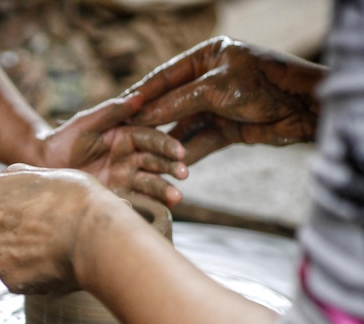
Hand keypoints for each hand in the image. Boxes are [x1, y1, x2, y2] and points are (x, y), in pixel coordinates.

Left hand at [0, 164, 111, 293]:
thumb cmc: (76, 198)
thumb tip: (4, 178)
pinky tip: (48, 263)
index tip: (17, 208)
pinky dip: (24, 272)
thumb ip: (15, 177)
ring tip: (37, 248)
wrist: (96, 237)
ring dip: (4, 255)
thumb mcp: (43, 173)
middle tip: (24, 229)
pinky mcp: (9, 282)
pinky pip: (11, 277)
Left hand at [41, 92, 187, 205]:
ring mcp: (127, 176)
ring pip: (151, 182)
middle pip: (157, 161)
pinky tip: (159, 210)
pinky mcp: (119, 194)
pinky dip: (148, 204)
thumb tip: (139, 96)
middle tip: (184, 174)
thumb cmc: (66, 137)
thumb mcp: (87, 122)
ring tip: (177, 198)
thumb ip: (112, 111)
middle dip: (172, 168)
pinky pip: (136, 199)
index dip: (166, 145)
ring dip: (165, 189)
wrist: (46, 164)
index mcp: (128, 135)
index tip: (179, 152)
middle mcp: (132, 156)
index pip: (152, 139)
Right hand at [125, 36, 326, 163]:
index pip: (164, 77)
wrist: (305, 108)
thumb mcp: (214, 89)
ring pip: (185, 125)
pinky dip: (189, 152)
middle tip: (125, 135)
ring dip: (169, 140)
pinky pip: (201, 140)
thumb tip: (142, 115)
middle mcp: (209, 80)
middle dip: (151, 120)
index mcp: (205, 57)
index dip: (142, 94)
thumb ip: (177, 101)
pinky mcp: (228, 128)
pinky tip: (172, 163)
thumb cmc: (263, 84)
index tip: (120, 109)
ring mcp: (218, 105)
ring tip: (145, 154)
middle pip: (172, 102)